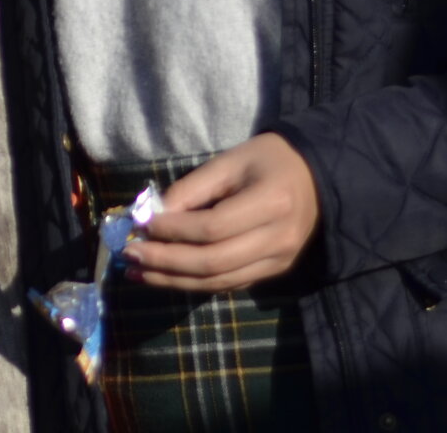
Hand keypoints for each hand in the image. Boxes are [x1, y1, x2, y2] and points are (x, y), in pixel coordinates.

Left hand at [124, 132, 318, 292]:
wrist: (317, 180)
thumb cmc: (268, 161)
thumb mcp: (230, 161)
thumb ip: (192, 188)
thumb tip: (153, 215)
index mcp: (271, 203)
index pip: (213, 227)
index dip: (173, 230)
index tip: (141, 224)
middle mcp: (279, 240)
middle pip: (213, 262)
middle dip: (166, 261)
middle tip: (129, 255)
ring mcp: (280, 262)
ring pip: (219, 281)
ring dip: (174, 280)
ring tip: (137, 273)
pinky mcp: (275, 273)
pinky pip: (229, 284)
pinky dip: (194, 283)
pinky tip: (166, 277)